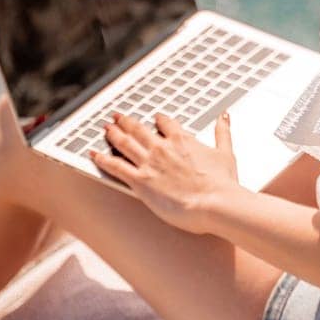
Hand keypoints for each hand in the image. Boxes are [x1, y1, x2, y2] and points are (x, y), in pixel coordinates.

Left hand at [91, 111, 241, 232]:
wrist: (215, 202)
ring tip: (104, 128)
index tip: (154, 118)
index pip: (165, 123)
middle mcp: (162, 147)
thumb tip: (224, 116)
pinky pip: (115, 166)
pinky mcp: (141, 181)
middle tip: (117, 116)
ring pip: (124, 143)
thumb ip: (223, 132)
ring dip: (113, 134)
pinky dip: (102, 159)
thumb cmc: (222, 183)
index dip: (157, 120)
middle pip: (139, 129)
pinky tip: (93, 154)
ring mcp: (150, 163)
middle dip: (126, 122)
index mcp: (182, 139)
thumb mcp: (226, 152)